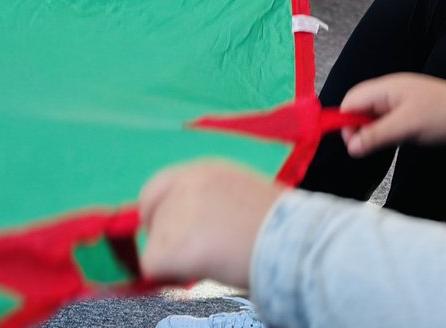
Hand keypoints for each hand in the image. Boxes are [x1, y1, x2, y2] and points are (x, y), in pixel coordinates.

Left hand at [139, 161, 285, 288]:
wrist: (292, 241)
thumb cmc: (280, 224)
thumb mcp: (242, 193)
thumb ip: (212, 200)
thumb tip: (195, 225)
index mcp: (204, 170)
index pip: (156, 187)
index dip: (156, 213)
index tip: (164, 234)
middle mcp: (185, 184)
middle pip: (154, 218)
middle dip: (168, 240)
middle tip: (198, 255)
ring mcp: (176, 213)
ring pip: (156, 246)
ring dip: (177, 259)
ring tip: (216, 259)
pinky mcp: (171, 246)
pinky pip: (154, 268)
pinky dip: (172, 276)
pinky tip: (204, 270)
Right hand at [339, 74, 445, 157]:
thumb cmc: (442, 116)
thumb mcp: (406, 127)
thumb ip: (376, 135)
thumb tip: (350, 147)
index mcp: (387, 87)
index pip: (352, 98)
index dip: (345, 119)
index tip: (350, 142)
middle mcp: (391, 91)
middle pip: (361, 106)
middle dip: (356, 126)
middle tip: (362, 148)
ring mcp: (401, 102)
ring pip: (374, 116)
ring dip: (371, 131)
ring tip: (378, 146)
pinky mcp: (411, 114)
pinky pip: (388, 121)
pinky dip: (384, 132)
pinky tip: (392, 141)